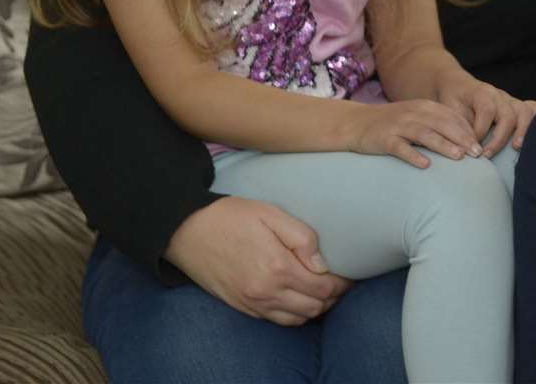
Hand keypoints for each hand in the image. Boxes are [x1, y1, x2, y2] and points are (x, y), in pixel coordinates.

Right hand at [165, 197, 349, 325]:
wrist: (186, 230)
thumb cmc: (231, 217)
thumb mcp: (271, 214)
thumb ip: (302, 238)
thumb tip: (323, 264)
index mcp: (277, 268)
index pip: (323, 288)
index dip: (342, 282)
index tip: (349, 273)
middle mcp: (265, 292)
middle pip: (314, 307)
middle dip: (333, 297)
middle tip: (339, 281)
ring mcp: (251, 303)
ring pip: (297, 319)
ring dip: (315, 308)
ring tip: (322, 291)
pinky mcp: (240, 306)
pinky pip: (276, 321)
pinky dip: (293, 314)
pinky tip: (298, 298)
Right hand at [350, 97, 483, 165]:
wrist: (356, 123)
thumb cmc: (392, 124)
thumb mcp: (416, 117)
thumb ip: (437, 124)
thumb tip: (465, 140)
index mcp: (424, 107)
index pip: (451, 116)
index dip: (467, 129)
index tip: (481, 144)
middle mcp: (413, 114)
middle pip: (442, 124)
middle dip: (461, 138)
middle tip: (476, 153)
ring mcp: (398, 126)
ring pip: (425, 134)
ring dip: (443, 145)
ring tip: (459, 156)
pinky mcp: (384, 139)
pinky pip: (401, 148)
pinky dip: (413, 155)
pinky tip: (425, 165)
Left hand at [436, 70, 535, 155]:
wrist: (457, 86)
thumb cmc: (453, 101)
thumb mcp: (449, 110)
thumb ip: (459, 126)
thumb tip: (467, 148)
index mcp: (482, 92)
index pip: (487, 111)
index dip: (481, 130)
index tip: (472, 148)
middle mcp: (499, 95)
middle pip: (508, 115)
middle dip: (499, 138)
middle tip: (487, 156)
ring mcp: (511, 101)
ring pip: (525, 112)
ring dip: (523, 131)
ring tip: (516, 148)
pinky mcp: (518, 107)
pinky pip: (535, 110)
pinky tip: (533, 139)